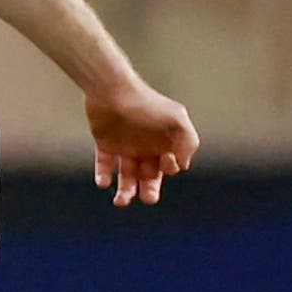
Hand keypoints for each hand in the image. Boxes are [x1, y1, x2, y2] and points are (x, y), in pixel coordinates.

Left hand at [86, 82, 197, 206]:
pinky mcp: (106, 143)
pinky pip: (105, 165)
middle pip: (149, 177)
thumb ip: (188, 142)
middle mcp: (147, 146)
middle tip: (148, 198)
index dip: (168, 170)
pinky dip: (103, 175)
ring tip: (121, 201)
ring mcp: (126, 146)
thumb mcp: (177, 120)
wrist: (112, 90)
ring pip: (127, 176)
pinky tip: (103, 181)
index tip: (165, 161)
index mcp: (166, 142)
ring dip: (126, 191)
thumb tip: (183, 166)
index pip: (169, 167)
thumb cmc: (147, 104)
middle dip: (149, 191)